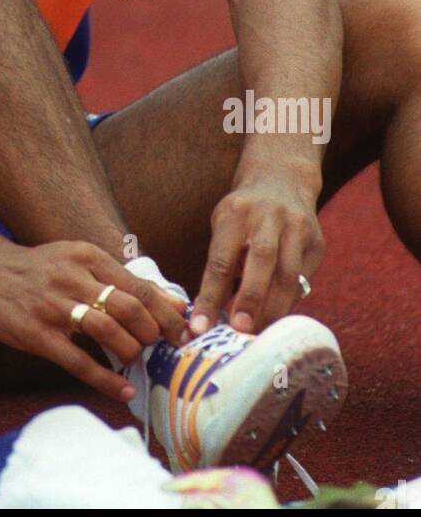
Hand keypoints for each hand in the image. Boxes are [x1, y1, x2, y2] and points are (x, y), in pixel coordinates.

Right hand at [0, 240, 189, 402]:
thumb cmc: (41, 269)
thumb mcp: (79, 261)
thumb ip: (122, 280)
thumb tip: (171, 300)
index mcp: (88, 257)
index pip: (140, 286)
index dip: (167, 312)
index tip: (184, 330)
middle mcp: (73, 278)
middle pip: (130, 308)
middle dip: (154, 333)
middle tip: (160, 346)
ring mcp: (54, 307)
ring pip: (108, 332)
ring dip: (131, 351)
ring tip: (136, 359)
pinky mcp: (38, 334)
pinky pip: (79, 362)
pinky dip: (106, 380)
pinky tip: (122, 390)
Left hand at [190, 169, 324, 337]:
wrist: (282, 181)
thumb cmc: (243, 215)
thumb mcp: (224, 227)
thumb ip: (222, 265)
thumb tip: (211, 315)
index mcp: (236, 213)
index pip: (220, 260)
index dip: (210, 296)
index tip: (199, 326)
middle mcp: (269, 216)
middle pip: (261, 260)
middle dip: (250, 299)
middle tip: (239, 331)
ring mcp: (297, 227)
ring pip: (288, 274)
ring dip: (273, 308)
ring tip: (259, 335)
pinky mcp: (316, 242)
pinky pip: (303, 279)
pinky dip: (288, 303)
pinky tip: (277, 319)